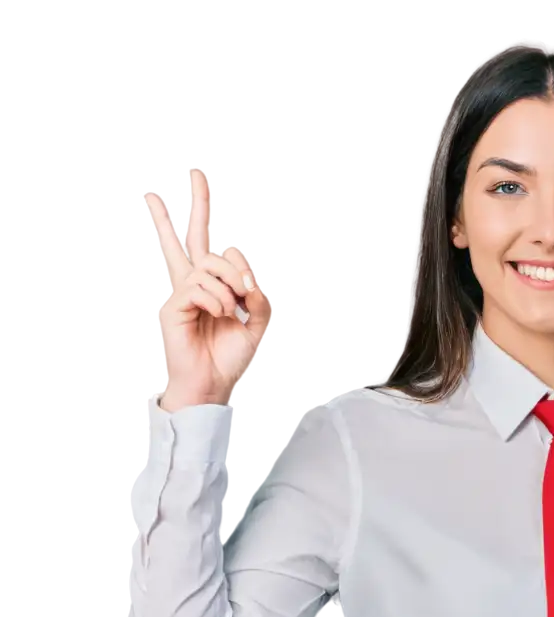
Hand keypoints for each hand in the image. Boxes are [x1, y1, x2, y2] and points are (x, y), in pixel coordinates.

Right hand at [142, 169, 267, 410]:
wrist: (213, 383)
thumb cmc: (228, 357)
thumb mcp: (255, 326)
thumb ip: (257, 300)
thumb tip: (252, 277)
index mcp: (214, 287)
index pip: (215, 252)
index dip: (234, 254)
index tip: (241, 270)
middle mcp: (195, 284)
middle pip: (192, 238)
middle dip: (196, 205)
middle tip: (195, 173)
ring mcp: (181, 292)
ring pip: (207, 266)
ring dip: (228, 286)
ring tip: (231, 310)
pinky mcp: (173, 305)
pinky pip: (199, 288)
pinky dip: (217, 301)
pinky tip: (220, 315)